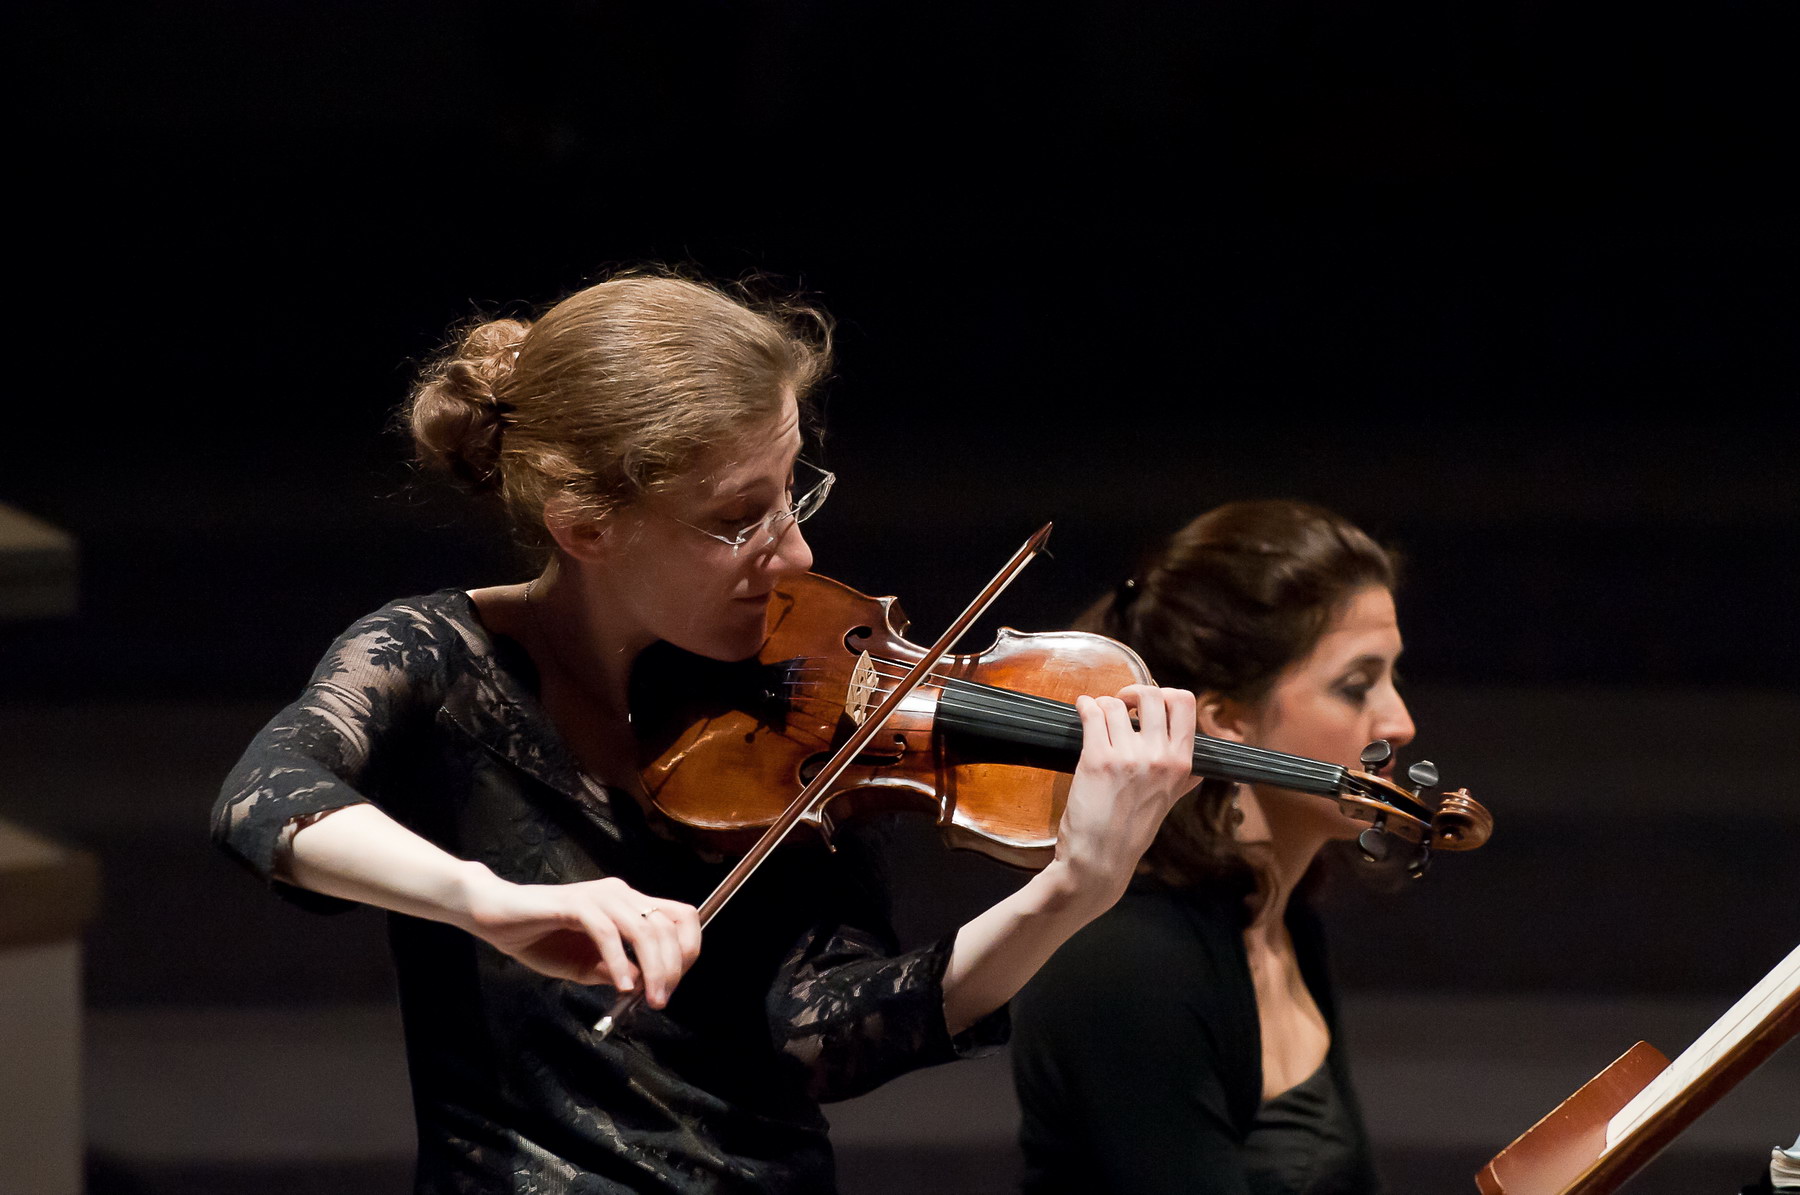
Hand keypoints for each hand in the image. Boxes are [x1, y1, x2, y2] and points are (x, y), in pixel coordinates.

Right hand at [460, 873, 701, 1006]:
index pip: (681, 917)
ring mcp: (600, 896)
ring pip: (645, 929)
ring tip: (647, 997)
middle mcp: (621, 894)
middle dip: (673, 967)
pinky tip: (619, 986)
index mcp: (629, 904)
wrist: (498, 918)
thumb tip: (645, 987)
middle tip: (661, 999)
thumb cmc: (540, 938)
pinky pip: (607, 932)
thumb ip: (617, 971)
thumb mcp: (587, 965)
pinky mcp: (575, 903)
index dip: (688, 949)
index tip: (675, 983)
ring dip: (653, 968)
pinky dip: (619, 962)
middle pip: (669, 926)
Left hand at [1051, 684, 1197, 911]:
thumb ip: (1183, 781)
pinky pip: (1092, 712)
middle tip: (1121, 705)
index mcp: (1182, 765)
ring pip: (1116, 703)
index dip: (1165, 694)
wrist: (1098, 861)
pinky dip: (1084, 706)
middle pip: (1153, 694)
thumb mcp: (1168, 804)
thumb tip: (1197, 768)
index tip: (1148, 706)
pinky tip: (1082, 710)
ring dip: (1103, 704)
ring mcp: (1129, 758)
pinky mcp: (1098, 759)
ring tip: (1097, 716)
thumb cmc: (1130, 833)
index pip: (1185, 704)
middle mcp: (1160, 758)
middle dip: (1134, 692)